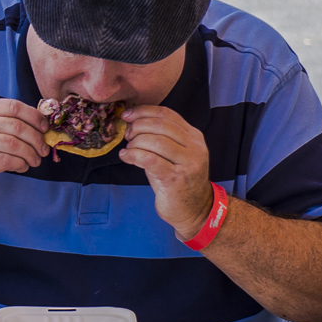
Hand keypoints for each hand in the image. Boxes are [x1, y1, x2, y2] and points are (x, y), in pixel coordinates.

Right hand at [0, 99, 49, 200]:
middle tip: (43, 149)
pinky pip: (7, 160)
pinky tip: (22, 167)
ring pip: (14, 144)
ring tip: (34, 161)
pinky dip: (20, 164)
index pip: (12, 106)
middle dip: (36, 139)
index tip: (44, 128)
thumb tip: (39, 123)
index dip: (34, 116)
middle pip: (16, 125)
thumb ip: (2, 122)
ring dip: (30, 154)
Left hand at [119, 104, 213, 237]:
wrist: (195, 210)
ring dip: (135, 143)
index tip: (127, 115)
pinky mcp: (176, 178)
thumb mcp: (173, 154)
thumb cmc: (178, 181)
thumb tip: (132, 123)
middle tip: (127, 136)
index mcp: (194, 136)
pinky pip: (150, 159)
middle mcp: (195, 147)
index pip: (167, 114)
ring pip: (155, 141)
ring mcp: (188, 163)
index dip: (143, 111)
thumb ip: (160, 137)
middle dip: (138, 127)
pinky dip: (133, 155)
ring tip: (129, 150)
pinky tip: (126, 157)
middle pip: (160, 125)